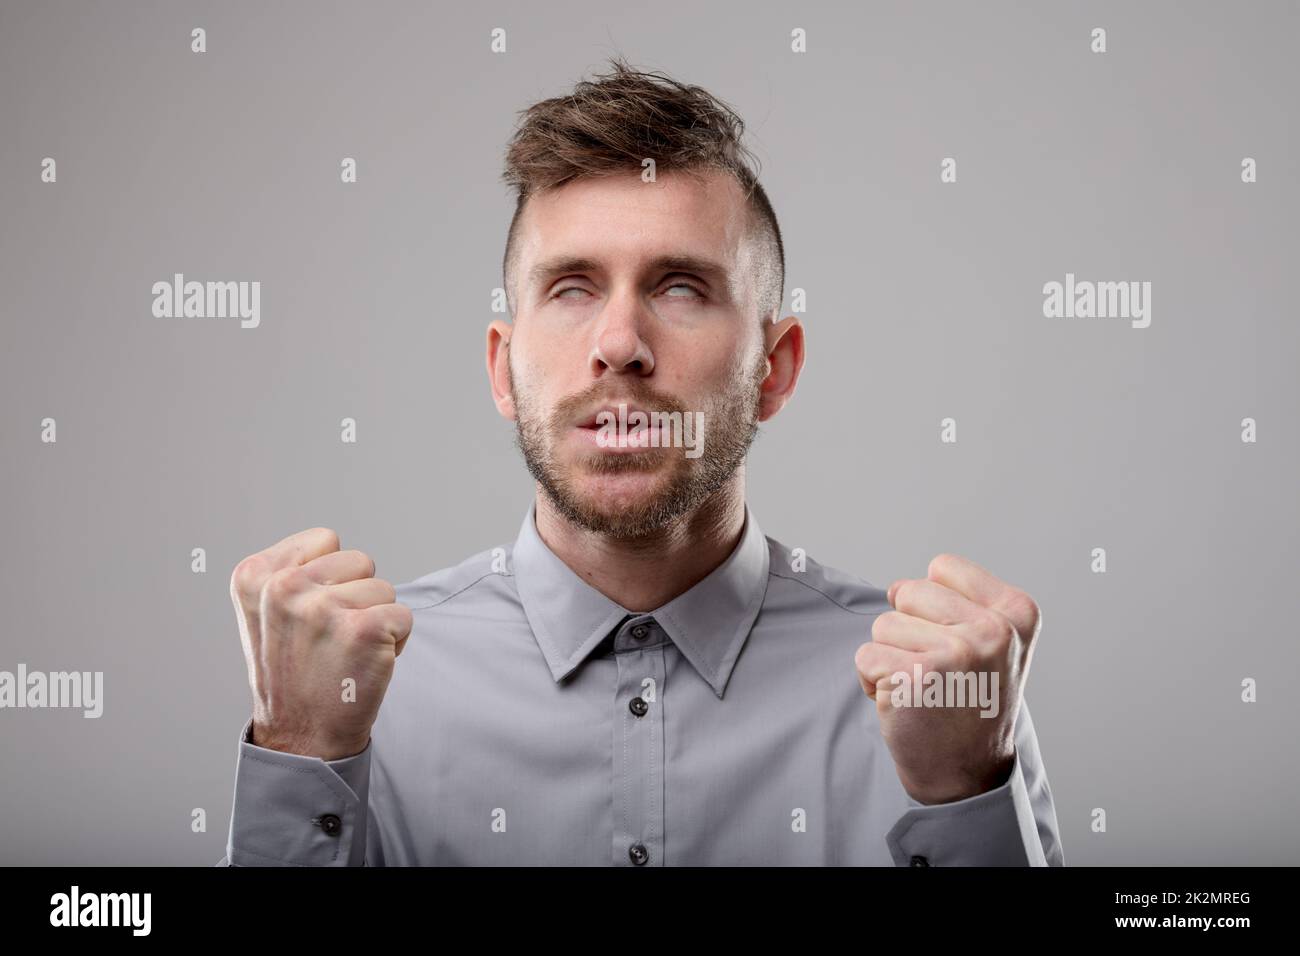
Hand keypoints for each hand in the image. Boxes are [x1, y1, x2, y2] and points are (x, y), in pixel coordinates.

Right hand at [230, 527, 412, 759]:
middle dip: (356, 596)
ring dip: (376, 619)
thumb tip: (332, 545)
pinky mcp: (364, 628)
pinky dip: (395, 641)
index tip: (309, 616)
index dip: (330, 577)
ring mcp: (323, 607)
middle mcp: (283, 587)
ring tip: (346, 653)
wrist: (300, 739)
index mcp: (254, 575)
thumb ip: (290, 572)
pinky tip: (365, 665)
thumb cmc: (292, 674)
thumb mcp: (265, 613)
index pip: (325, 540)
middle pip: (360, 561)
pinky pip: (404, 615)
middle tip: (331, 639)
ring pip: (384, 588)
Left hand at [854, 553, 1041, 803]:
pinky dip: (872, 681)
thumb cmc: (970, 700)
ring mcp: (958, 653)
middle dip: (908, 630)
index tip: (957, 644)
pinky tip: (904, 704)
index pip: (943, 568)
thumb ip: (952, 601)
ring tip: (922, 689)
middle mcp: (994, 630)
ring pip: (884, 624)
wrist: (967, 773)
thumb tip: (894, 587)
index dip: (934, 605)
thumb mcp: (989, 641)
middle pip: (908, 592)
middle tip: (937, 673)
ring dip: (890, 658)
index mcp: (1016, 611)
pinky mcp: (918, 678)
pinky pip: (866, 656)